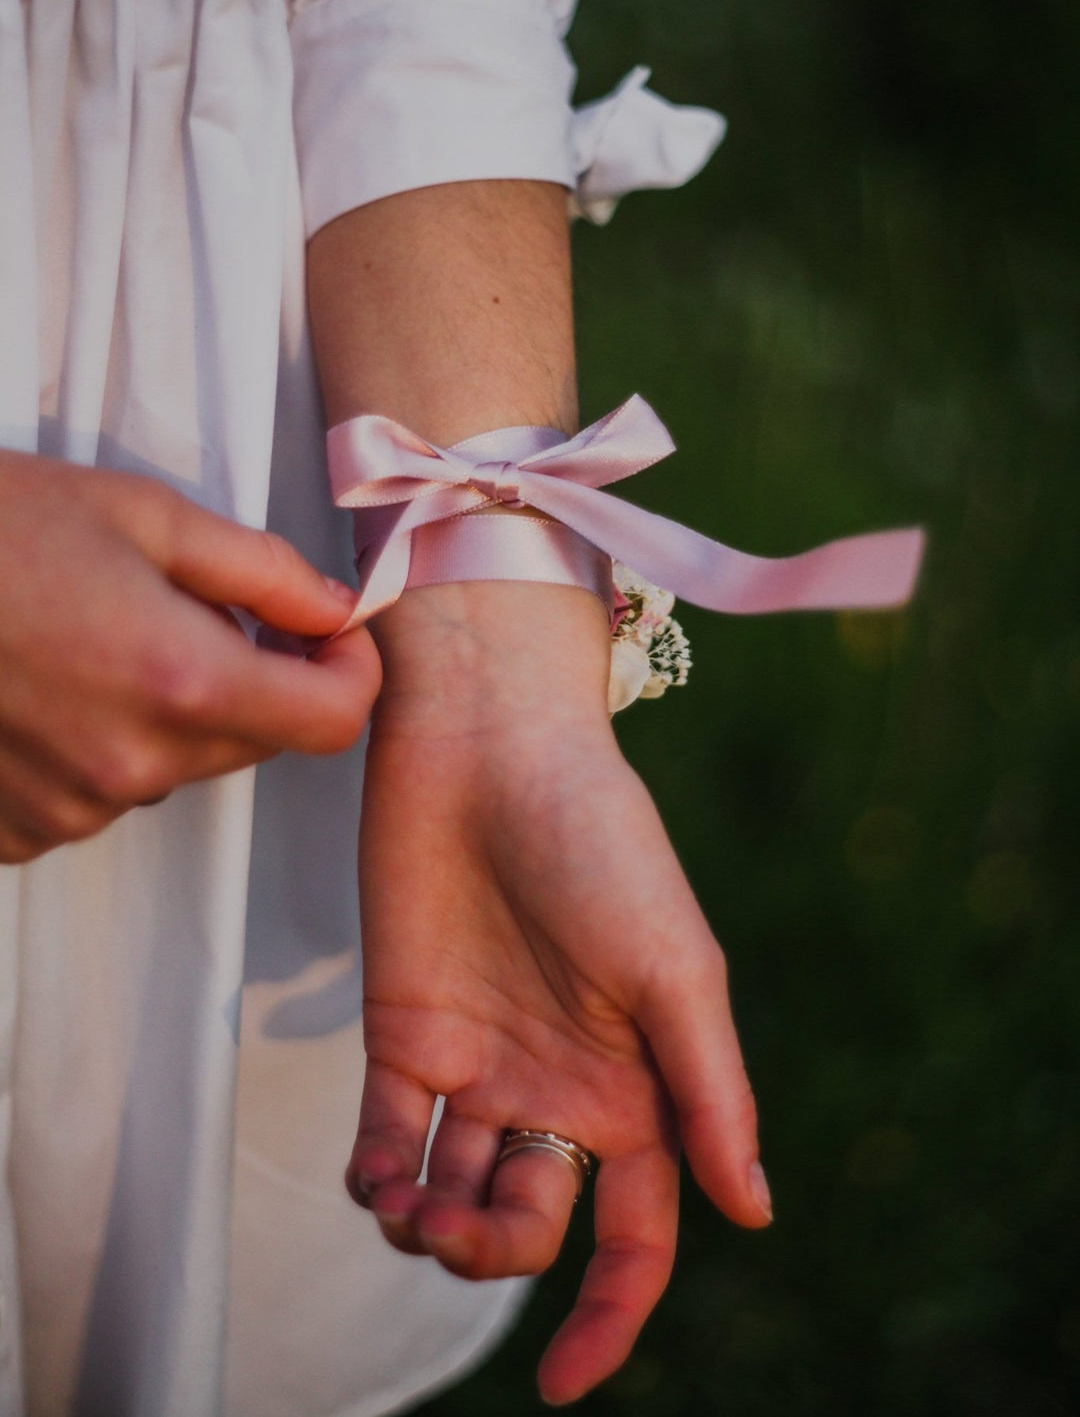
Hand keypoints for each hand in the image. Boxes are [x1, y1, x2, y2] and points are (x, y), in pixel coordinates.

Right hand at [0, 449, 379, 862]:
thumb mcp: (144, 514)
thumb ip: (263, 572)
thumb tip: (338, 610)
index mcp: (182, 683)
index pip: (331, 723)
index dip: (349, 673)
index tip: (329, 636)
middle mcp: (133, 767)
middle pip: (256, 744)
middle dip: (257, 681)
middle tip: (203, 609)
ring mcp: (69, 810)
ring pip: (176, 768)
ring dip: (170, 713)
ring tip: (96, 637)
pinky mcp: (15, 832)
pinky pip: (101, 794)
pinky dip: (100, 746)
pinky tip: (48, 686)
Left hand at [346, 582, 769, 1405]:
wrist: (489, 747)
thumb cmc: (600, 844)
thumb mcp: (673, 968)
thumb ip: (707, 1091)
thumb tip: (752, 1213)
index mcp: (638, 1085)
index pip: (636, 1235)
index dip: (609, 1317)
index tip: (566, 1384)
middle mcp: (559, 1087)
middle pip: (531, 1225)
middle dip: (494, 1255)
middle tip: (459, 1225)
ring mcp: (479, 1063)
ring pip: (451, 1198)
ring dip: (428, 1231)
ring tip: (410, 1205)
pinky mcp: (404, 1032)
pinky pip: (383, 1139)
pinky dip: (374, 1180)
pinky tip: (377, 1175)